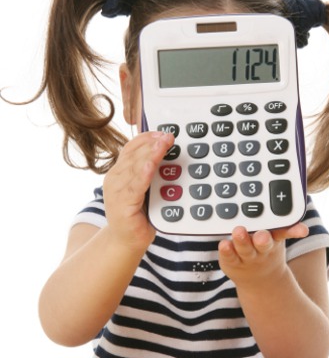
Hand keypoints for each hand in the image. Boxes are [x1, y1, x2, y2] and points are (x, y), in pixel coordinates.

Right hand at [103, 131, 174, 250]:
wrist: (126, 241)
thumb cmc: (137, 213)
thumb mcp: (144, 187)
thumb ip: (150, 171)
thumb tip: (167, 152)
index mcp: (119, 171)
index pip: (131, 148)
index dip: (146, 138)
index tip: (162, 132)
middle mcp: (115, 179)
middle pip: (133, 155)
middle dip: (152, 143)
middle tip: (168, 136)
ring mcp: (116, 192)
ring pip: (134, 168)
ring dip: (150, 154)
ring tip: (162, 145)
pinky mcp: (122, 206)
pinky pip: (134, 187)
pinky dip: (143, 175)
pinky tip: (152, 167)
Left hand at [218, 223, 308, 287]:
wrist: (262, 280)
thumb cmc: (266, 247)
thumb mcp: (276, 236)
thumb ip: (279, 222)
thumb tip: (288, 204)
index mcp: (274, 236)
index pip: (285, 231)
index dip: (294, 230)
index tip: (302, 229)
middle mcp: (262, 247)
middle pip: (264, 242)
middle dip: (263, 238)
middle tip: (262, 234)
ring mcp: (247, 255)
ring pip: (245, 249)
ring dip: (242, 240)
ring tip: (238, 231)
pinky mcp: (232, 261)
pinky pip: (229, 256)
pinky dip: (227, 251)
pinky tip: (224, 244)